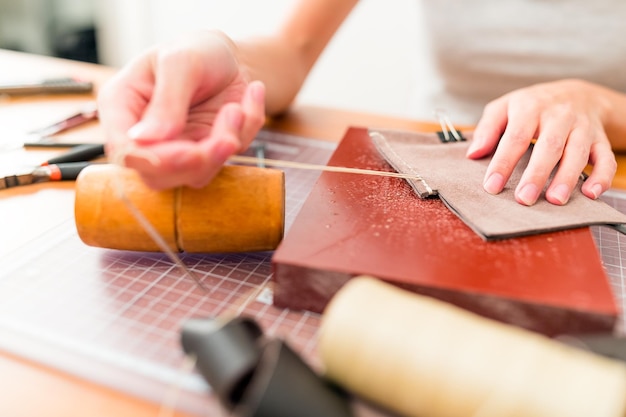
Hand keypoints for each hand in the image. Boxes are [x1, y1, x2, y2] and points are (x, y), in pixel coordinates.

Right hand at [97, 31, 265, 189]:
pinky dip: (246, 130)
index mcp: (122, 108)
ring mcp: (176, 150)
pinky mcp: (206, 155)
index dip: (155, 160)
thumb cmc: (196, 51)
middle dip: (198, 161)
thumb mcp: (180, 62)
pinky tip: (251, 98)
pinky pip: (228, 159)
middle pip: (158, 176)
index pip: (124, 151)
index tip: (191, 152)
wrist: (229, 57)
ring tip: (237, 108)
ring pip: (196, 175)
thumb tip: (146, 140)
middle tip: (227, 139)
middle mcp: (145, 138)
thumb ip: (167, 100)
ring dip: (225, 145)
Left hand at [465, 79, 616, 205]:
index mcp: (531, 107)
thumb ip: (488, 129)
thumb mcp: (504, 107)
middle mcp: (559, 116)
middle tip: (524, 199)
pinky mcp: (600, 139)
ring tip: (555, 200)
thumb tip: (473, 154)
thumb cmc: (533, 106)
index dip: (503, 163)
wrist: (577, 92)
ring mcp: (582, 127)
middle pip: (549, 146)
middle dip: (537, 174)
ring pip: (577, 153)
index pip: (516, 137)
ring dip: (567, 178)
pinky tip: (591, 194)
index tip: (492, 186)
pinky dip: (601, 176)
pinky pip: (606, 158)